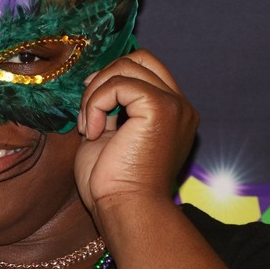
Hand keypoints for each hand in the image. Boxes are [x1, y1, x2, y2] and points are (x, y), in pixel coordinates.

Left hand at [73, 50, 198, 224]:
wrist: (124, 210)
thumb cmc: (114, 184)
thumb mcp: (113, 134)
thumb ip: (113, 106)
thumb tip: (94, 80)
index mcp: (173, 113)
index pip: (146, 68)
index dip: (114, 75)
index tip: (91, 100)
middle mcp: (181, 106)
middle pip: (140, 58)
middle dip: (105, 77)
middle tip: (88, 107)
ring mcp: (174, 105)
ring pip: (125, 67)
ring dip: (95, 93)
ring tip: (89, 127)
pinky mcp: (160, 108)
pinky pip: (118, 84)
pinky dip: (95, 104)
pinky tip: (93, 132)